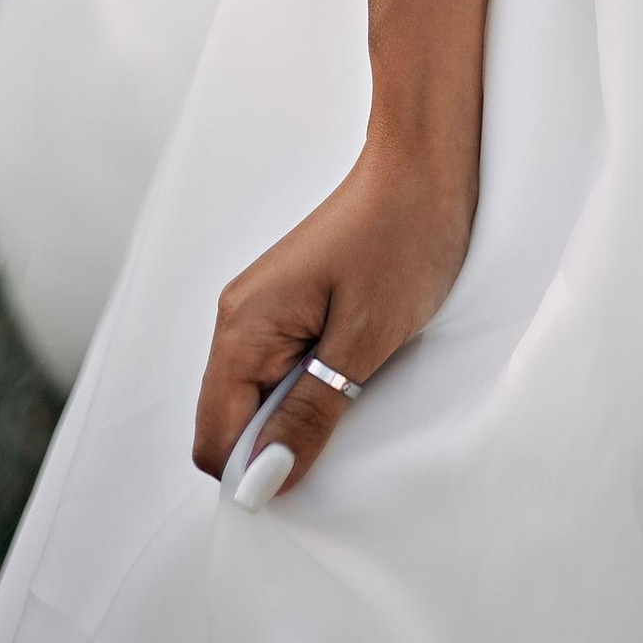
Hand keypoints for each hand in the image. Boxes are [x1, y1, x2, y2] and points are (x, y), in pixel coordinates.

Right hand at [193, 141, 474, 500]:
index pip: (215, 441)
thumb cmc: (405, 236)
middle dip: (280, 444)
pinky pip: (283, 368)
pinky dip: (314, 382)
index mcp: (243, 329)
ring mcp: (262, 308)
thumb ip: (308, 413)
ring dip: (301, 412)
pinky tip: (356, 368)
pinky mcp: (289, 302)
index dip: (258, 474)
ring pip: (259, 397)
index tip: (315, 473)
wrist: (427, 161)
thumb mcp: (364, 339)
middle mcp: (238, 319)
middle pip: (232, 423)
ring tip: (358, 390)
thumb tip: (262, 482)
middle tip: (347, 427)